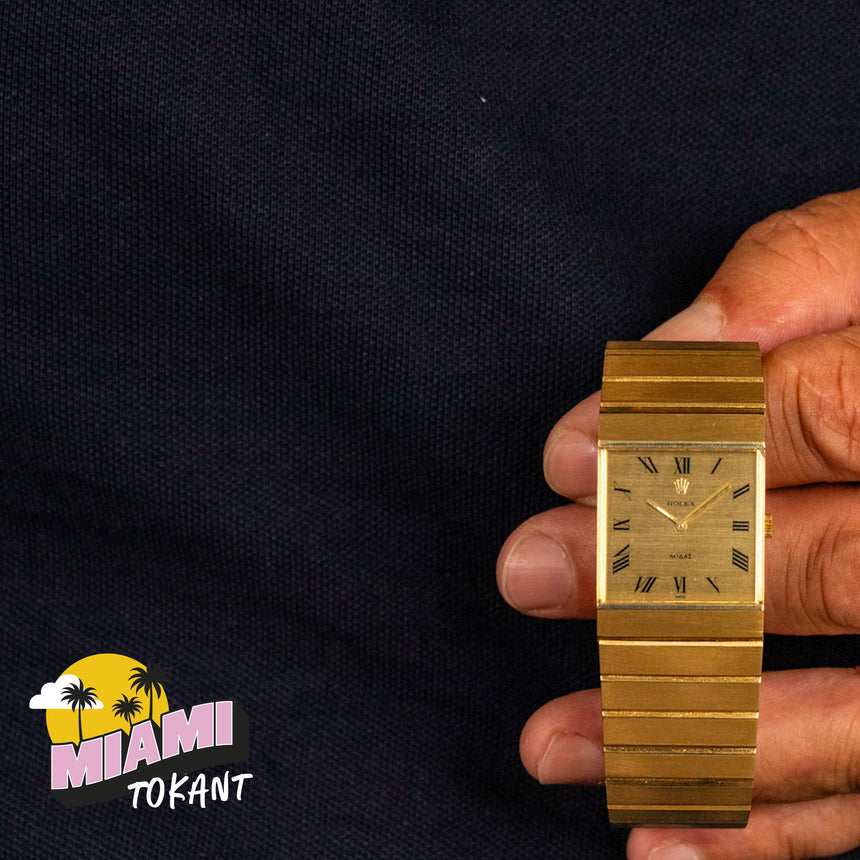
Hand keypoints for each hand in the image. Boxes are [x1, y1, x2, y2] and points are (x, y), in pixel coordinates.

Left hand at [496, 190, 859, 858]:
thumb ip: (803, 273)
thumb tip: (668, 349)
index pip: (835, 414)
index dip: (686, 433)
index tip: (563, 457)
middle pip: (837, 570)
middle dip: (659, 577)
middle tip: (526, 572)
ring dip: (692, 737)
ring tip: (550, 743)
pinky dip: (776, 829)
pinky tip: (659, 838)